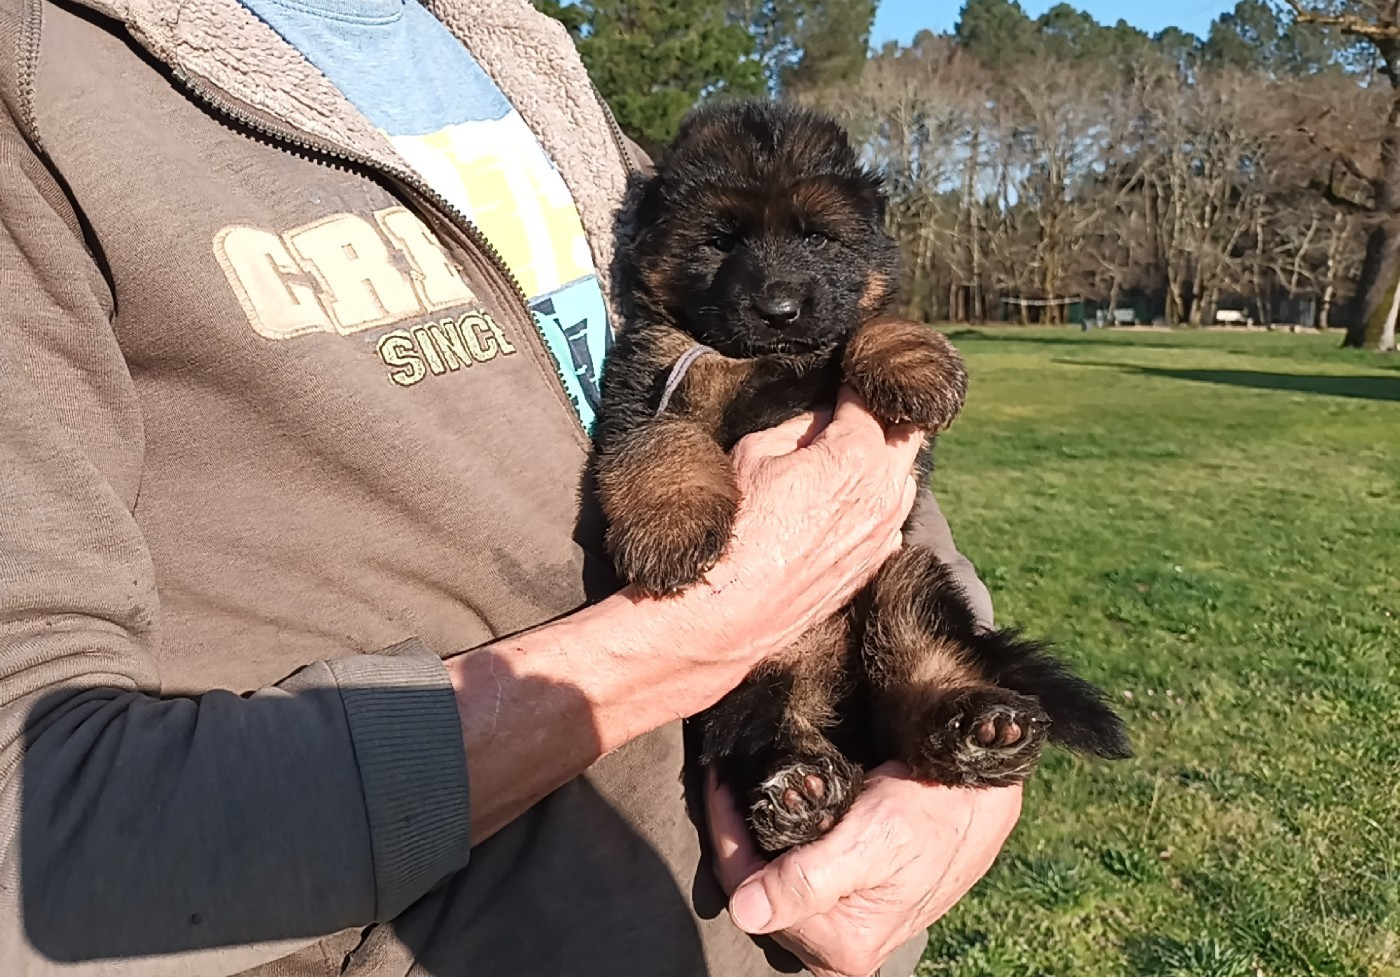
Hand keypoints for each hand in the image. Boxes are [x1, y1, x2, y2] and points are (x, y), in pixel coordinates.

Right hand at [668, 386, 922, 686]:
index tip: (846, 367)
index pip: (871, 397)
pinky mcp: (875, 564)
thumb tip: (823, 417)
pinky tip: (843, 501)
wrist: (731, 610)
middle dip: (883, 415)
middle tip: (855, 404)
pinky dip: (876, 500)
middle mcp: (884, 494)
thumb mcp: (755, 453)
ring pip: (903, 478)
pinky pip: (889, 518)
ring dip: (884, 458)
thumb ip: (799, 427)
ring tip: (849, 449)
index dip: (857, 377)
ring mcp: (885, 534)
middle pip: (906, 433)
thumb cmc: (735, 528)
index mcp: (856, 456)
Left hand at [707, 763, 1021, 976]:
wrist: (983, 794)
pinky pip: (799, 878)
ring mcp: (849, 929)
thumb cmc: (935, 810)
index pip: (748, 891)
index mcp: (843, 944)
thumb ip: (808, 881)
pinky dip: (781, 846)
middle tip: (726, 780)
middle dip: (738, 837)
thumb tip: (748, 912)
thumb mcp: (873, 839)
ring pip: (775, 884)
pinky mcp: (857, 906)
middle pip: (758, 890)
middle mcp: (842, 949)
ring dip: (758, 840)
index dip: (725, 834)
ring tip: (744, 790)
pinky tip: (778, 812)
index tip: (716, 780)